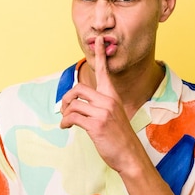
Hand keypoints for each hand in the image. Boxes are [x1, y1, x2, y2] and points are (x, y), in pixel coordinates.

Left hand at [60, 37, 144, 172]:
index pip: (105, 71)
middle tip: (64, 109)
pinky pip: (73, 117)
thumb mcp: (113, 116)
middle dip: (66, 98)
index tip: (98, 40)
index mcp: (112, 96)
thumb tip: (78, 105)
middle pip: (78, 89)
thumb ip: (100, 106)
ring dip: (65, 114)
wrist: (130, 155)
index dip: (101, 55)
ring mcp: (103, 112)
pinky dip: (65, 122)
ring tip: (66, 122)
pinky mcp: (96, 125)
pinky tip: (66, 127)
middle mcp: (108, 101)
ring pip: (73, 104)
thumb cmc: (120, 137)